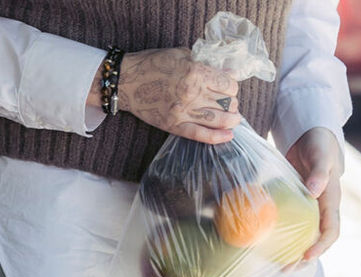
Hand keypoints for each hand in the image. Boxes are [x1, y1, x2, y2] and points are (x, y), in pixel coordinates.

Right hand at [90, 48, 240, 143]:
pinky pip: (200, 135)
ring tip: (234, 119)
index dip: (232, 87)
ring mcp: (182, 111)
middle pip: (227, 103)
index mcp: (195, 72)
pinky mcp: (173, 125)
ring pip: (219, 120)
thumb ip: (206, 64)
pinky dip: (217, 137)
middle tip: (229, 103)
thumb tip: (229, 74)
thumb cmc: (152, 64)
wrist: (125, 81)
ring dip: (231, 120)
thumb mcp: (181, 55)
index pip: (229, 85)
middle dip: (232, 103)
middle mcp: (191, 93)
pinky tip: (228, 136)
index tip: (228, 88)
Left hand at [285, 127, 343, 259]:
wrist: (312, 138)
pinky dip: (281, 235)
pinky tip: (265, 243)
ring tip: (276, 265)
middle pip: (317, 239)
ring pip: (303, 235)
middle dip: (304, 257)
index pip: (331, 230)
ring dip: (292, 251)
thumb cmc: (318, 146)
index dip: (321, 245)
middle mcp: (322, 208)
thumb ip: (319, 172)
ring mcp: (310, 208)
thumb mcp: (320, 156)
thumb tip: (314, 190)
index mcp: (332, 200)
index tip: (307, 256)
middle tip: (286, 269)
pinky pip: (290, 223)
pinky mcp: (296, 205)